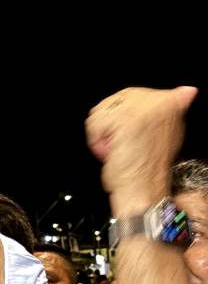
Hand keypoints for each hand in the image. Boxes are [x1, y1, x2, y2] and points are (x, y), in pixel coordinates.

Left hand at [85, 85, 196, 207]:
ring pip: (102, 112)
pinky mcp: (129, 120)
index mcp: (171, 104)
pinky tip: (112, 152)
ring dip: (102, 135)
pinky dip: (96, 141)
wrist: (143, 192)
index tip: (127, 136)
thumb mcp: (162, 136)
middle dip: (109, 125)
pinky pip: (96, 123)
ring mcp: (145, 109)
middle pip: (113, 101)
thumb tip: (188, 91)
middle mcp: (162, 102)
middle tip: (124, 146)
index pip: (130, 94)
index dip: (119, 117)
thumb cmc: (146, 171)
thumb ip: (166, 112)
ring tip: (119, 150)